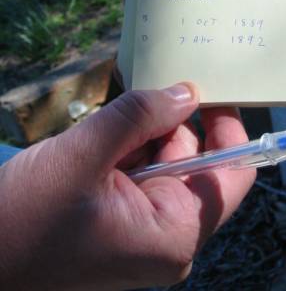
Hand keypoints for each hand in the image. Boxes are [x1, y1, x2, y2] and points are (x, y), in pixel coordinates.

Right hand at [0, 84, 254, 289]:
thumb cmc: (24, 218)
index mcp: (175, 234)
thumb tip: (187, 92)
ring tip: (126, 105)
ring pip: (166, 162)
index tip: (218, 87)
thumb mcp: (84, 155)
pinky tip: (109, 130)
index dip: (231, 129)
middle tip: (165, 77)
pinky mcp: (121, 220)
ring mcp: (144, 229)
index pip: (233, 177)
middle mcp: (168, 236)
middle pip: (197, 163)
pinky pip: (141, 171)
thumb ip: (140, 116)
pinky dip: (130, 145)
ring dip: (147, 130)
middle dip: (179, 121)